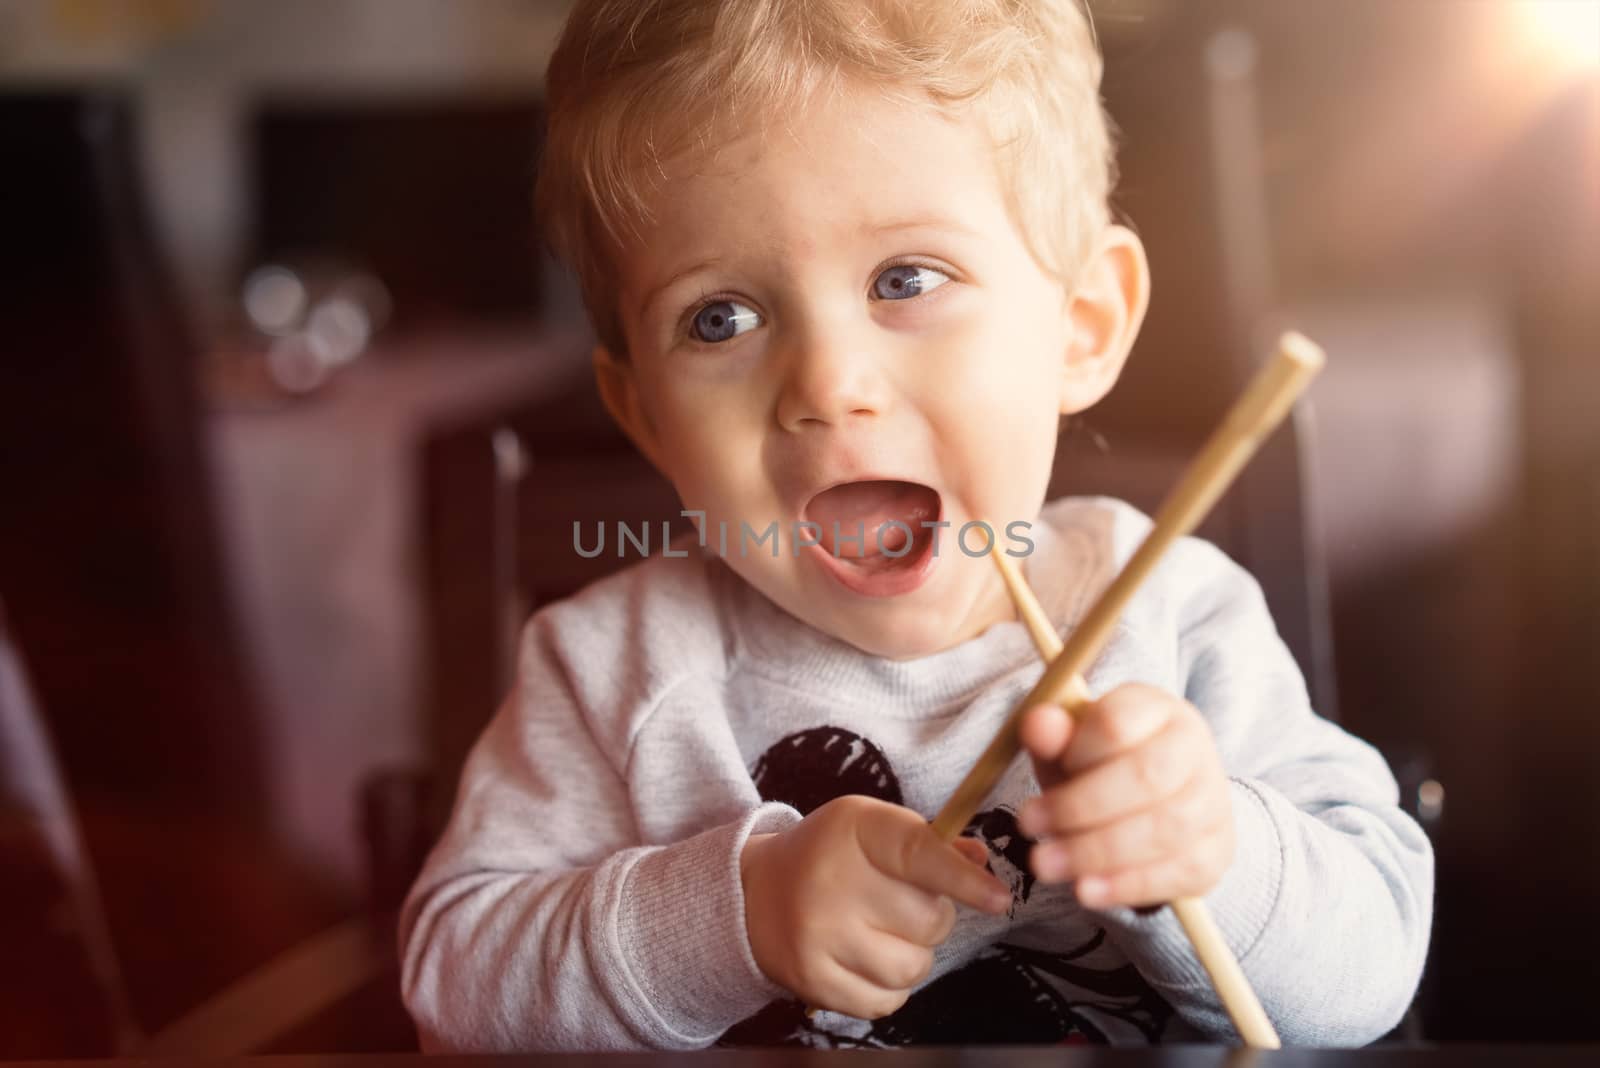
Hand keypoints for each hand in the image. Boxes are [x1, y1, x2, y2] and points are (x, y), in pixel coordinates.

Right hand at [740, 795, 1009, 1018]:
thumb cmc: (830, 855)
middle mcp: (834, 881)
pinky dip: (889, 987)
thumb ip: (929, 843)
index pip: (922, 855)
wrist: (753, 892)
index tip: (999, 899)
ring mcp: (820, 935)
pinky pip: (886, 1001)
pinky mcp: (812, 980)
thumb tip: (982, 864)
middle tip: (900, 904)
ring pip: (913, 967)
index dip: (965, 881)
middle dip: (931, 917)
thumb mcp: (872, 827)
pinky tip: (866, 959)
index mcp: (856, 830)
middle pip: (928, 920)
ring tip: (883, 933)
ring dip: (913, 955)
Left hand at [1016, 682, 1234, 908]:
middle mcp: (1195, 748)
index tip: (1040, 770)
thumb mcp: (1069, 748)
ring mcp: (1213, 802)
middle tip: (1027, 825)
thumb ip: (1052, 736)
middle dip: (1078, 807)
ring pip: (1162, 828)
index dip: (1075, 753)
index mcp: (1157, 709)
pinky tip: (1085, 890)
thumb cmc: (1100, 768)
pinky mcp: (1216, 853)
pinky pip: (1176, 872)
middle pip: (1145, 777)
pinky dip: (1125, 885)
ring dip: (1095, 851)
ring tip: (1044, 864)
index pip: (1117, 724)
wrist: (1154, 807)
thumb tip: (1037, 723)